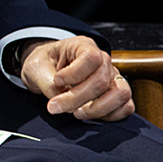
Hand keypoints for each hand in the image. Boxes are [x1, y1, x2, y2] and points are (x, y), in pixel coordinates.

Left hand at [19, 36, 133, 121]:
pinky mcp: (116, 94)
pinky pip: (126, 106)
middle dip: (76, 99)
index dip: (74, 74)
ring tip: (76, 113)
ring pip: (120, 94)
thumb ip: (47, 84)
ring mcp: (113, 77)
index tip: (56, 81)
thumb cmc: (43, 65)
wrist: (46, 70)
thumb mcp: (36, 68)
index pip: (91, 58)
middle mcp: (103, 60)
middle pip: (101, 81)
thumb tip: (62, 99)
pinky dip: (110, 115)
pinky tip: (89, 115)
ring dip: (97, 109)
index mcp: (83, 45)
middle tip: (55, 107)